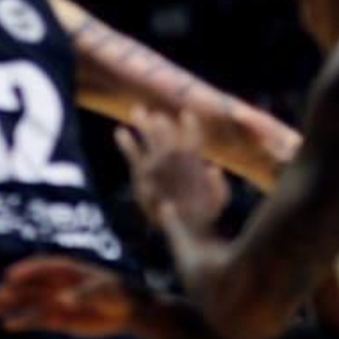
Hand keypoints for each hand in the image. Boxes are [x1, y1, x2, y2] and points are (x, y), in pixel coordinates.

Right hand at [0, 257, 135, 336]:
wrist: (125, 310)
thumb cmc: (114, 292)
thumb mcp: (102, 290)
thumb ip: (82, 295)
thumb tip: (62, 301)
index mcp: (62, 269)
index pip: (39, 267)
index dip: (25, 271)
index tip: (10, 276)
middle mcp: (53, 283)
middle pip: (27, 286)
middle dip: (10, 290)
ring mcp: (53, 300)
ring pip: (26, 303)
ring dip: (9, 305)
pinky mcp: (56, 318)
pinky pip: (35, 320)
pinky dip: (22, 322)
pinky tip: (8, 325)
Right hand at [118, 108, 229, 232]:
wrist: (183, 227)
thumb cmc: (203, 213)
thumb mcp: (216, 202)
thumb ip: (217, 188)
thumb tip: (212, 168)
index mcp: (193, 162)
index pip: (192, 140)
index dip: (191, 128)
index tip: (187, 115)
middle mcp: (174, 159)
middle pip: (167, 137)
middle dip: (162, 124)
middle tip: (156, 116)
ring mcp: (157, 165)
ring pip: (149, 141)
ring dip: (143, 126)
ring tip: (137, 111)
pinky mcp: (141, 174)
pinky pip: (133, 156)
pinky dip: (127, 144)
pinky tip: (120, 131)